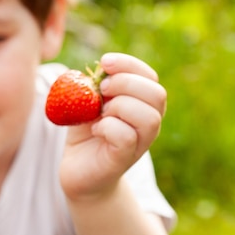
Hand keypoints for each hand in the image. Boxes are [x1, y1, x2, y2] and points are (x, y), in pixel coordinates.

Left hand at [60, 53, 166, 199]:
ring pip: (148, 117)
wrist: (78, 173)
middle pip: (156, 94)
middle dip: (126, 83)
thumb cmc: (85, 134)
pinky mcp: (124, 158)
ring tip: (100, 112)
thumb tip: (98, 67)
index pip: (150, 77)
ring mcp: (140, 142)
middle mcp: (148, 122)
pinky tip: (96, 129)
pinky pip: (126, 136)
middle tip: (102, 91)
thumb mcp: (86, 103)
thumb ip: (94, 85)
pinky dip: (108, 127)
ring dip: (120, 106)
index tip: (105, 62)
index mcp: (141, 104)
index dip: (129, 64)